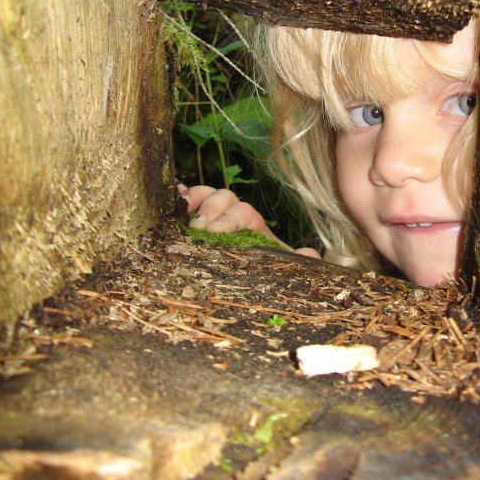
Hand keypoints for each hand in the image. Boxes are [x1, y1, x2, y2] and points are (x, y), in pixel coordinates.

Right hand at [177, 184, 321, 259]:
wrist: (258, 282)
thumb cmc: (267, 273)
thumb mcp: (285, 269)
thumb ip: (300, 262)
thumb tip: (310, 254)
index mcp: (253, 224)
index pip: (242, 211)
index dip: (228, 217)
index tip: (215, 232)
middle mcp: (233, 216)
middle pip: (222, 198)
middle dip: (209, 209)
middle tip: (196, 229)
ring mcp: (213, 218)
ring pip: (204, 197)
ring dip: (192, 203)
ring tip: (180, 217)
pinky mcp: (195, 227)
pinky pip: (188, 206)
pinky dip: (180, 201)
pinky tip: (170, 207)